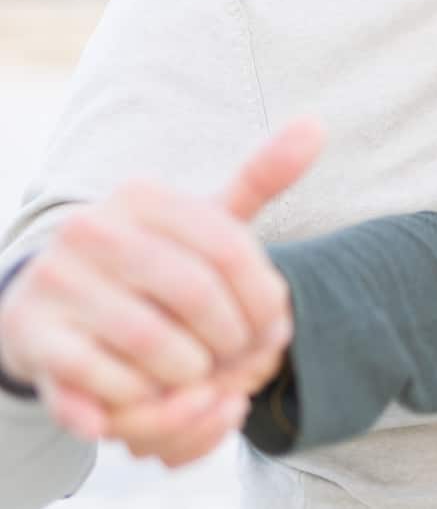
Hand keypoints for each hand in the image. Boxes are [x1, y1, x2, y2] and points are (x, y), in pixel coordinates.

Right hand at [0, 120, 322, 460]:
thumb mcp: (204, 219)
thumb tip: (316, 125)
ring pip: (153, 342)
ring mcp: (57, 280)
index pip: (230, 249)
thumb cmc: (154, 264)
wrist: (56, 305)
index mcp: (142, 196)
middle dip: (231, 338)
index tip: (275, 327)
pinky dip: (142, 398)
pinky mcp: (34, 333)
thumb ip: (260, 178)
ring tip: (203, 374)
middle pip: (196, 295)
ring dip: (191, 372)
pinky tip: (158, 393)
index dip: (264, 298)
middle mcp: (91, 227)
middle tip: (241, 359)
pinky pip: (103, 379)